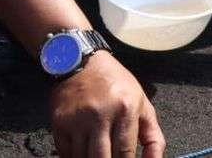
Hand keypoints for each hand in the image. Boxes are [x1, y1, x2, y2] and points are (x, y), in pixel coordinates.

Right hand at [49, 52, 164, 157]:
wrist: (82, 62)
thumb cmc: (117, 85)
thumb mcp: (142, 104)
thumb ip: (153, 136)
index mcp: (126, 109)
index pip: (125, 152)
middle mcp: (100, 114)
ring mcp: (77, 119)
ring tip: (99, 154)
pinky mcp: (59, 122)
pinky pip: (66, 153)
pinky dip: (75, 157)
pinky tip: (83, 152)